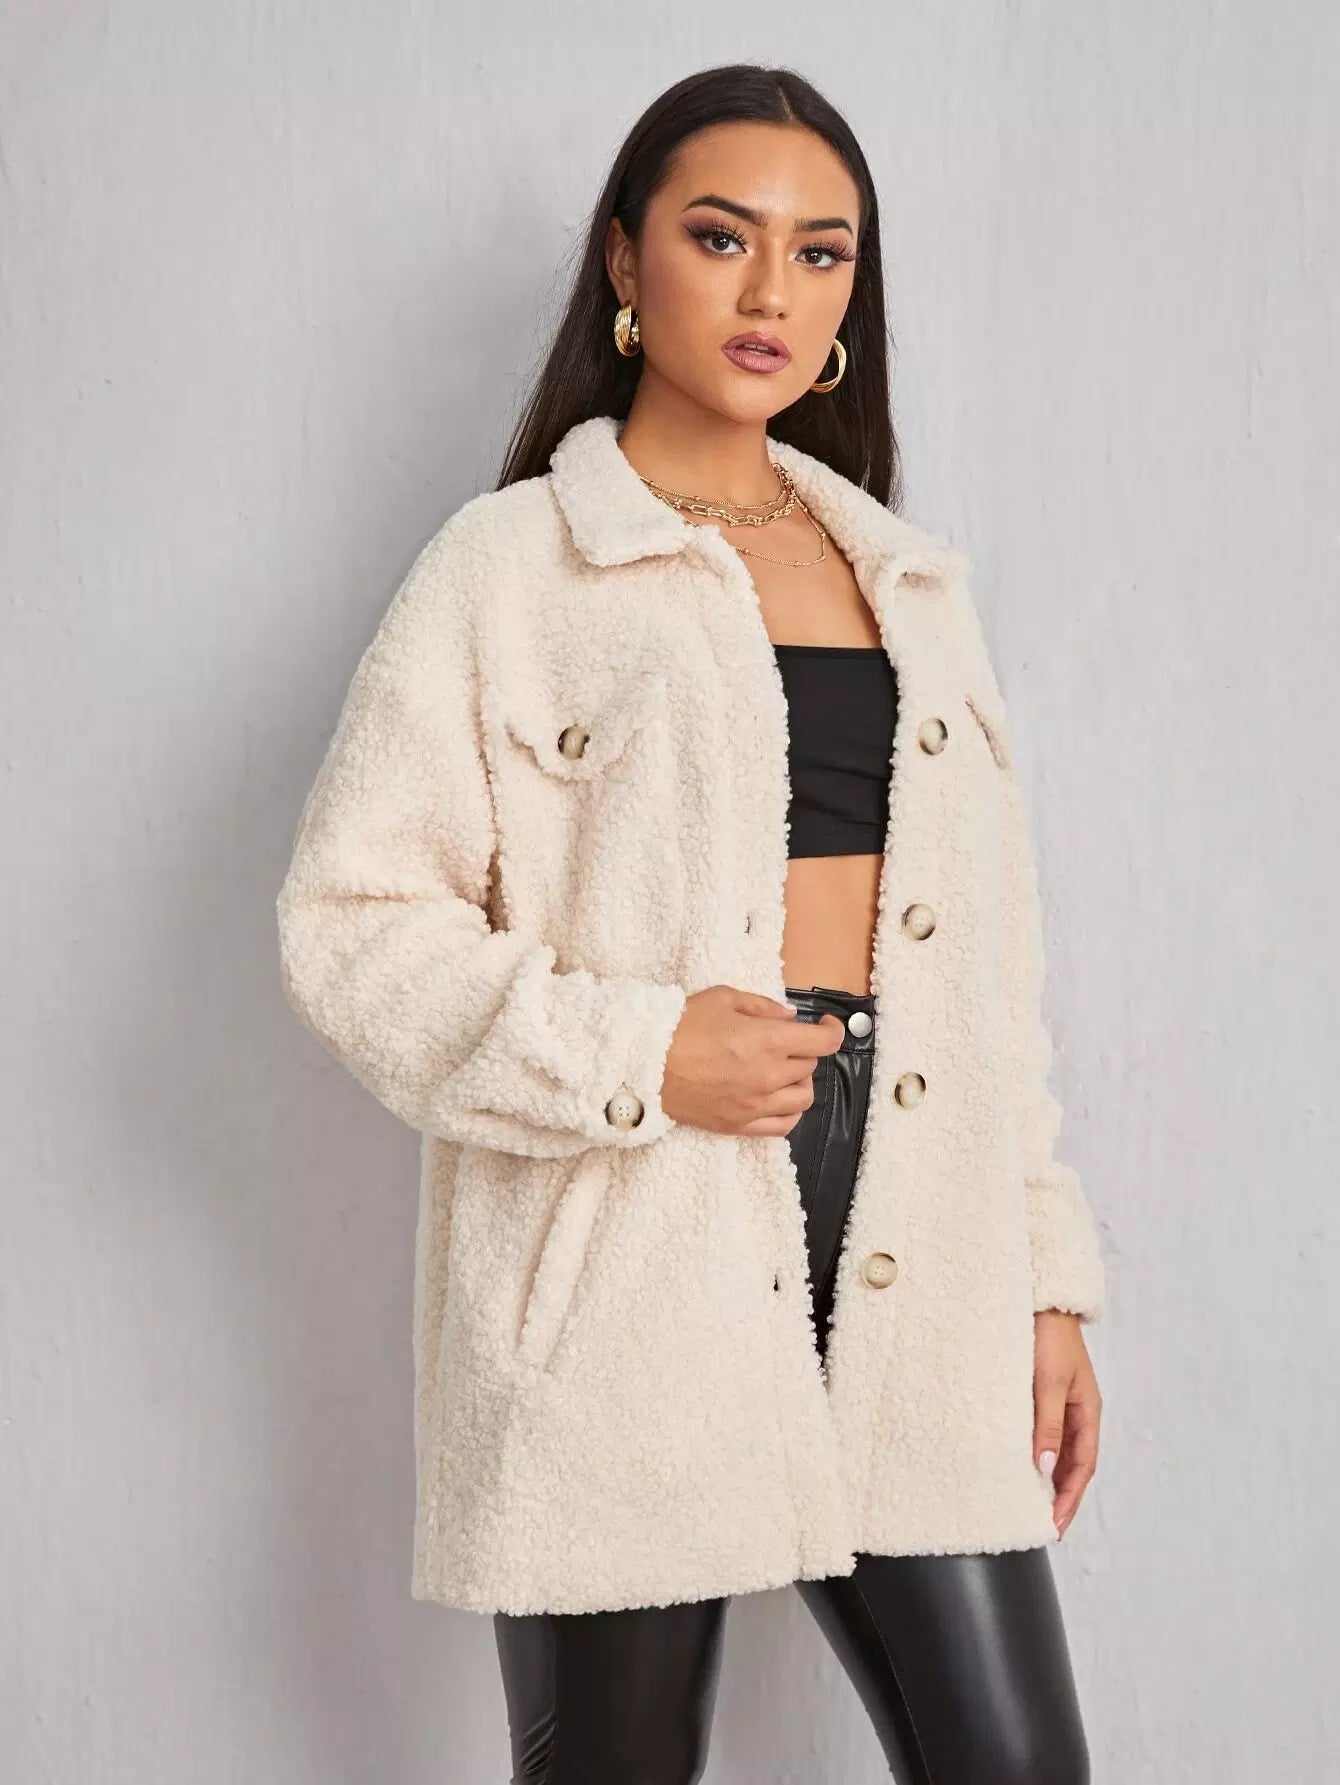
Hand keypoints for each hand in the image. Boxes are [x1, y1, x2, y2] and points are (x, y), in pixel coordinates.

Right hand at [661, 984, 844, 1136]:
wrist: (643, 1064)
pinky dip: (789, 1112)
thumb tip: (789, 1017)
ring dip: (800, 1082)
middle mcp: (768, 1076)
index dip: (833, 1030)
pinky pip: (782, 1126)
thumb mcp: (722, 998)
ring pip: (803, 1099)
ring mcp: (755, 1105)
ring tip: (782, 1071)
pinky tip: (778, 1098)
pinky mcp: (740, 1125)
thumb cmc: (679, 1026)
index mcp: (768, 1041)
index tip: (826, 1024)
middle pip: (810, 1066)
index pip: (823, 1043)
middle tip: (784, 1040)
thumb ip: (762, 1006)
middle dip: (803, 1050)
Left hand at [1032, 1310, 1101, 1538]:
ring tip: (1031, 1503)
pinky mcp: (1042, 1394)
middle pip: (1072, 1464)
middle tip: (1042, 1524)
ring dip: (1048, 1477)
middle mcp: (1076, 1411)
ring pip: (1057, 1450)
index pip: (1082, 1467)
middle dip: (1060, 1495)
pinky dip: (1036, 1453)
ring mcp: (1060, 1403)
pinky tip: (1021, 1464)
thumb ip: (1047, 1426)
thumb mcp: (1047, 1383)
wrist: (1041, 1300)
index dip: (1069, 1497)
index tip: (1054, 1524)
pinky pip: (1043, 1433)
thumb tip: (1045, 1469)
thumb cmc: (1048, 1337)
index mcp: (1087, 1411)